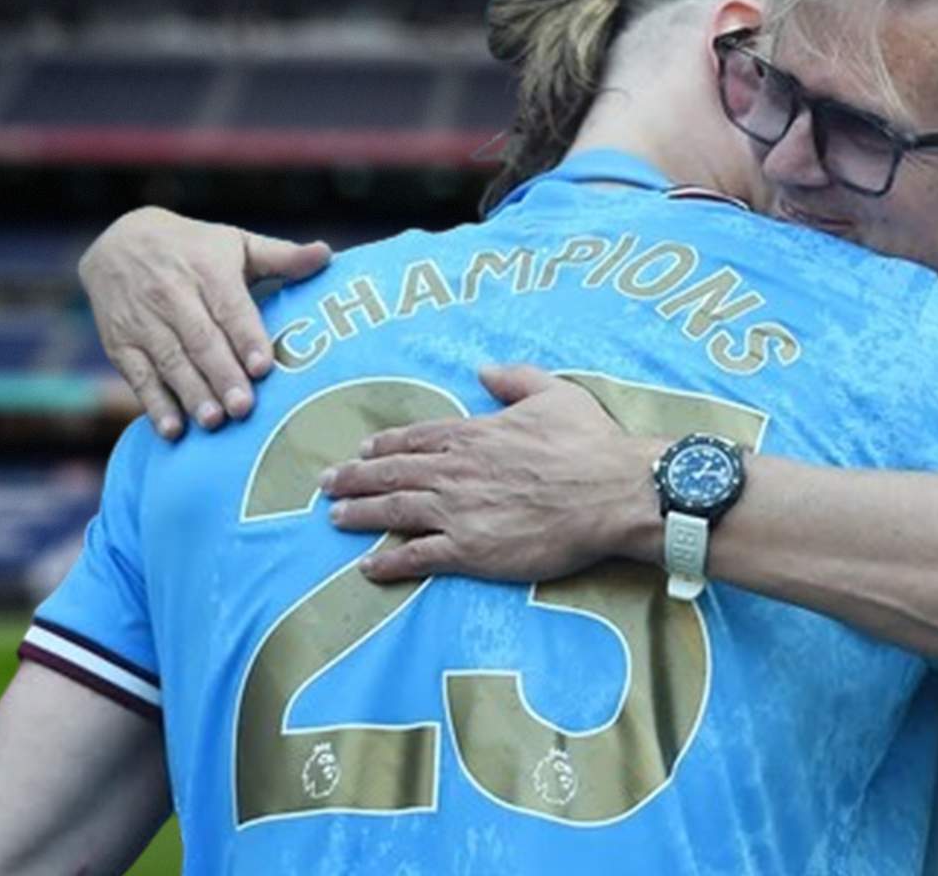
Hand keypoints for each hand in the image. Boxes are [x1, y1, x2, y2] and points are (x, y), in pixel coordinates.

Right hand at [79, 207, 331, 438]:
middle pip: (200, 340)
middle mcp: (172, 294)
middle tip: (244, 408)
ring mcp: (143, 321)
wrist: (116, 244)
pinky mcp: (120, 344)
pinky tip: (173, 429)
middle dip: (222, 375)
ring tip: (215, 421)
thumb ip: (281, 257)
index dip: (246, 337)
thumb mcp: (236, 244)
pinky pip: (138, 375)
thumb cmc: (194, 250)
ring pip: (170, 360)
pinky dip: (154, 403)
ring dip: (192, 393)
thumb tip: (326, 254)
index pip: (229, 307)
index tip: (263, 367)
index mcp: (207, 270)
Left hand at [322, 365, 664, 582]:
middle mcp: (456, 471)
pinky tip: (369, 566)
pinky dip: (389, 562)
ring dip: (361, 513)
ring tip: (335, 517)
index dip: (385, 445)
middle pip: (393, 473)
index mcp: (474, 434)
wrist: (612, 492)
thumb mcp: (556, 393)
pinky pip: (417, 556)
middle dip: (355, 478)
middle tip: (325, 484)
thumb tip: (485, 370)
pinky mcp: (469, 550)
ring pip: (394, 511)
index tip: (361, 451)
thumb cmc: (589, 442)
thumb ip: (516, 379)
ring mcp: (458, 511)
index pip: (416, 438)